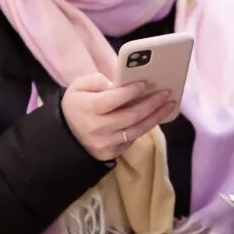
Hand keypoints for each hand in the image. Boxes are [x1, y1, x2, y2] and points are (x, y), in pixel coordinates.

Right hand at [60, 73, 174, 160]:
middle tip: (167, 93)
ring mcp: (105, 143)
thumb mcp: (78, 86)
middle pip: (130, 116)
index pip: (113, 99)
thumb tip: (117, 83)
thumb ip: (96, 80)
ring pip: (136, 130)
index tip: (145, 83)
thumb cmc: (76, 105)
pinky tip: (156, 116)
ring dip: (156, 117)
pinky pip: (132, 139)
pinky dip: (145, 127)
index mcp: (89, 109)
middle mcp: (98, 128)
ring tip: (169, 105)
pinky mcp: (111, 153)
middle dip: (151, 104)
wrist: (64, 136)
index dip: (131, 91)